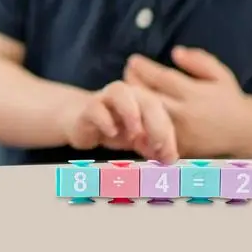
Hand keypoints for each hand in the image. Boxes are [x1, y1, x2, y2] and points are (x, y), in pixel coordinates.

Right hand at [60, 80, 177, 162]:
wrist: (82, 123)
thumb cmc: (116, 130)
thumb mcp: (139, 140)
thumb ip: (155, 146)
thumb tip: (169, 159)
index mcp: (144, 99)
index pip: (162, 113)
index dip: (167, 134)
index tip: (169, 157)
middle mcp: (127, 94)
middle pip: (147, 100)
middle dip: (156, 124)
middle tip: (158, 147)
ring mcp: (105, 97)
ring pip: (120, 92)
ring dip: (131, 113)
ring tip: (135, 136)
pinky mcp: (88, 108)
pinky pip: (96, 108)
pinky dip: (105, 120)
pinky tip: (112, 134)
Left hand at [124, 46, 248, 157]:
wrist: (242, 132)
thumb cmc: (226, 98)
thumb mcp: (220, 74)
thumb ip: (199, 61)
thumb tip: (175, 52)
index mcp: (195, 95)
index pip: (162, 79)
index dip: (144, 68)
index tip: (133, 60)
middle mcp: (185, 115)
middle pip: (149, 97)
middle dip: (133, 83)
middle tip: (127, 72)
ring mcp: (179, 134)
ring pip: (145, 116)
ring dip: (133, 102)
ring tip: (128, 90)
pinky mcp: (176, 148)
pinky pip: (151, 134)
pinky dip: (139, 122)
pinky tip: (132, 110)